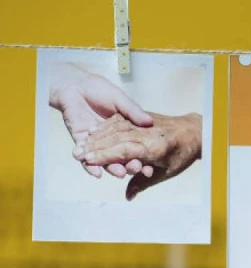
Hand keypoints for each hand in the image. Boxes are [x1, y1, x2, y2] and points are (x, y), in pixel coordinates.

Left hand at [49, 63, 153, 177]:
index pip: (136, 147)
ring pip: (106, 161)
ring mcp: (97, 144)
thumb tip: (150, 122)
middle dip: (130, 166)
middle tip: (136, 168)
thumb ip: (133, 111)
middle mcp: (112, 140)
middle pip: (123, 158)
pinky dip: (91, 168)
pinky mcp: (81, 143)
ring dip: (113, 169)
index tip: (150, 166)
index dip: (143, 158)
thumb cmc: (99, 89)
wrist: (74, 85)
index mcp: (125, 131)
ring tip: (120, 173)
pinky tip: (97, 173)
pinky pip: (86, 160)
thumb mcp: (121, 100)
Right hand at [80, 113, 201, 199]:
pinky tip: (92, 133)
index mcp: (156, 148)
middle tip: (77, 155)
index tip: (89, 161)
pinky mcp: (142, 114)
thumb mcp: (167, 172)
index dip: (106, 156)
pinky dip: (105, 128)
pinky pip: (120, 120)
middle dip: (96, 147)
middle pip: (117, 140)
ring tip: (81, 146)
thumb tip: (128, 197)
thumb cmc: (183, 155)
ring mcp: (144, 122)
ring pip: (115, 128)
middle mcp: (149, 134)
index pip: (125, 152)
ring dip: (97, 137)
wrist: (196, 130)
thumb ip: (144, 183)